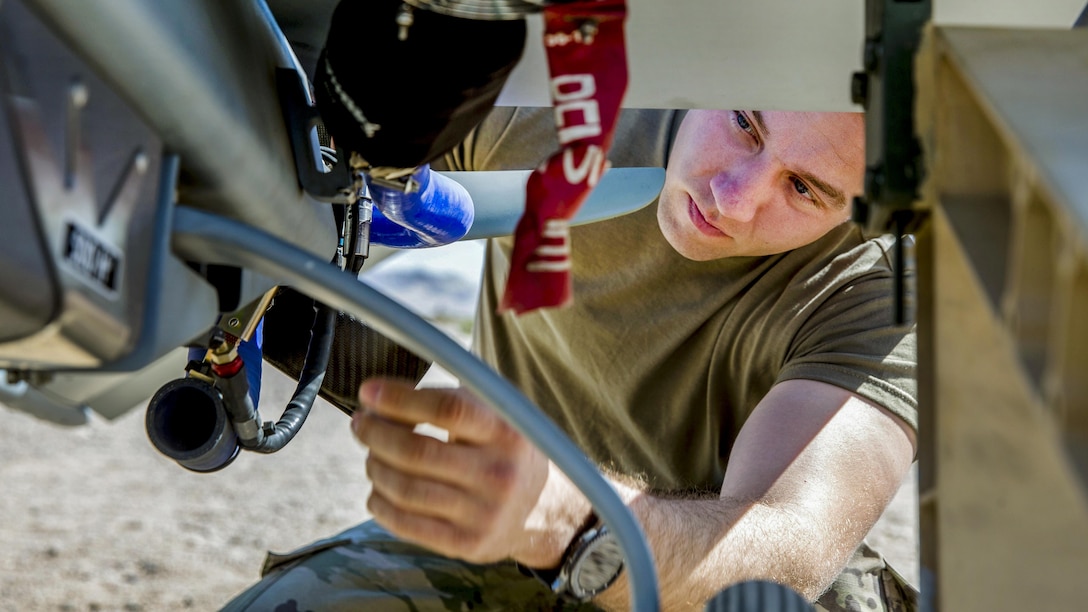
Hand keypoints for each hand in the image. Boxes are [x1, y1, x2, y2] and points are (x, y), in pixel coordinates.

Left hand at [352, 377, 554, 564]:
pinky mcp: (467, 544)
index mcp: (507, 432)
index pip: (447, 410)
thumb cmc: (503, 450)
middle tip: (361, 424)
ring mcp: (483, 514)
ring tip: (372, 456)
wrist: (544, 509)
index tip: (367, 392)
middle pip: (416, 452)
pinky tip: (379, 490)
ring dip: (375, 467)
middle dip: (376, 434)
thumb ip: (448, 401)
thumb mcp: (495, 415)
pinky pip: (405, 523)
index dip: (399, 399)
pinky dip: (380, 502)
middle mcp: (499, 473)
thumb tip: (379, 399)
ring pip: (404, 488)